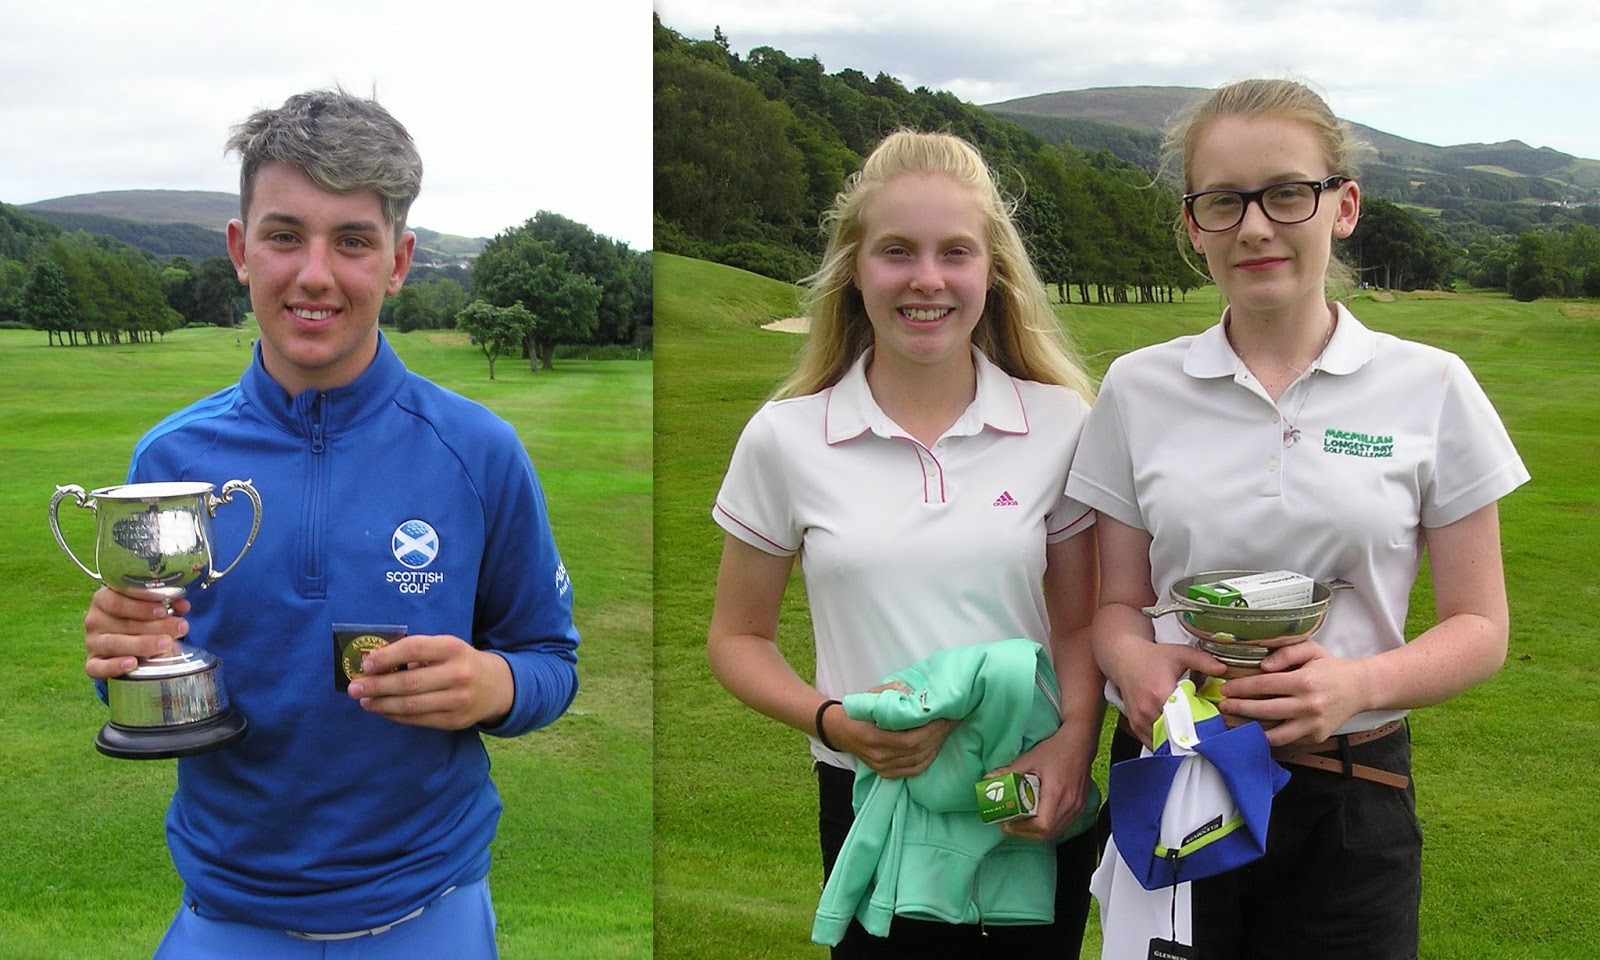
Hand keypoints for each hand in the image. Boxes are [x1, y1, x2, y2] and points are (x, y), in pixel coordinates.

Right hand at [83, 587, 190, 679]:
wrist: (128, 643)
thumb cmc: (141, 619)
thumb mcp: (152, 608)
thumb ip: (167, 604)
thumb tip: (182, 605)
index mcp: (105, 598)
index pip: (120, 597)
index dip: (143, 603)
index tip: (165, 608)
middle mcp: (95, 619)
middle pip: (123, 621)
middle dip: (155, 625)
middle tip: (180, 627)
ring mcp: (92, 642)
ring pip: (114, 643)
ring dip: (142, 644)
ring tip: (167, 643)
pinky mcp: (92, 663)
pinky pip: (97, 667)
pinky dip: (114, 666)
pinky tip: (132, 663)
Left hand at [346, 634, 513, 729]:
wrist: (496, 686)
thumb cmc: (460, 662)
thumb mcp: (445, 647)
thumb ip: (416, 652)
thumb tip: (374, 661)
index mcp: (453, 648)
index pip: (415, 650)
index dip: (388, 656)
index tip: (366, 663)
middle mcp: (458, 674)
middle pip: (409, 682)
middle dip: (377, 685)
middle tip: (354, 687)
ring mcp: (458, 700)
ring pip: (411, 705)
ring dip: (382, 704)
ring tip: (364, 701)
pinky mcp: (455, 721)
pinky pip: (418, 720)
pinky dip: (396, 715)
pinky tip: (382, 710)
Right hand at [820, 704, 956, 779]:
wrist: (840, 731)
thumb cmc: (858, 711)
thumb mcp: (872, 695)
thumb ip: (893, 690)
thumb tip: (916, 693)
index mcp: (873, 737)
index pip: (910, 740)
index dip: (931, 730)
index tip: (946, 715)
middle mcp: (879, 756)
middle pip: (917, 750)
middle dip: (939, 735)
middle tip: (953, 720)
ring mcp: (882, 767)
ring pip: (918, 761)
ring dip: (937, 746)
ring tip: (948, 731)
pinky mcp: (886, 773)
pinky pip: (913, 770)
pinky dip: (928, 759)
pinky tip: (936, 746)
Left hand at [991, 733, 1094, 840]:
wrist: (1079, 743)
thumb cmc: (1055, 749)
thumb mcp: (1029, 759)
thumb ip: (1009, 772)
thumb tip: (987, 779)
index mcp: (1056, 792)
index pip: (1042, 825)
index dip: (1023, 829)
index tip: (1007, 824)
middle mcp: (1070, 804)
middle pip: (1048, 833)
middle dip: (1026, 834)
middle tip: (1009, 826)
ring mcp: (1077, 807)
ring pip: (1056, 832)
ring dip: (1037, 833)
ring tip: (1020, 825)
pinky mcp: (1080, 807)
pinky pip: (1063, 826)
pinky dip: (1048, 828)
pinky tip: (1036, 820)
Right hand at [1107, 640, 1225, 747]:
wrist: (1125, 660)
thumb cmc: (1153, 657)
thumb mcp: (1180, 654)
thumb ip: (1202, 661)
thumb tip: (1223, 670)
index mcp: (1161, 694)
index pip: (1185, 720)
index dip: (1200, 725)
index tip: (1212, 726)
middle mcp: (1148, 710)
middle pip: (1176, 734)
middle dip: (1191, 736)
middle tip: (1205, 734)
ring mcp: (1140, 720)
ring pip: (1164, 742)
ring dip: (1177, 741)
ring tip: (1190, 734)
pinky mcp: (1135, 726)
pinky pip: (1152, 743)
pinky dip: (1165, 743)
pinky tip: (1175, 736)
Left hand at [1215, 641, 1370, 745]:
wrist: (1359, 689)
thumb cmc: (1330, 667)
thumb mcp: (1310, 650)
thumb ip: (1286, 653)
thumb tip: (1263, 666)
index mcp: (1304, 681)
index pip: (1264, 685)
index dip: (1241, 688)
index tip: (1224, 689)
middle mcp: (1309, 706)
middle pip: (1264, 711)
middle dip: (1238, 709)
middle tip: (1221, 706)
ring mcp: (1313, 725)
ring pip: (1273, 734)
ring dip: (1249, 730)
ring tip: (1231, 723)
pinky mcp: (1315, 738)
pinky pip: (1286, 741)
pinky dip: (1267, 738)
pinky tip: (1252, 731)